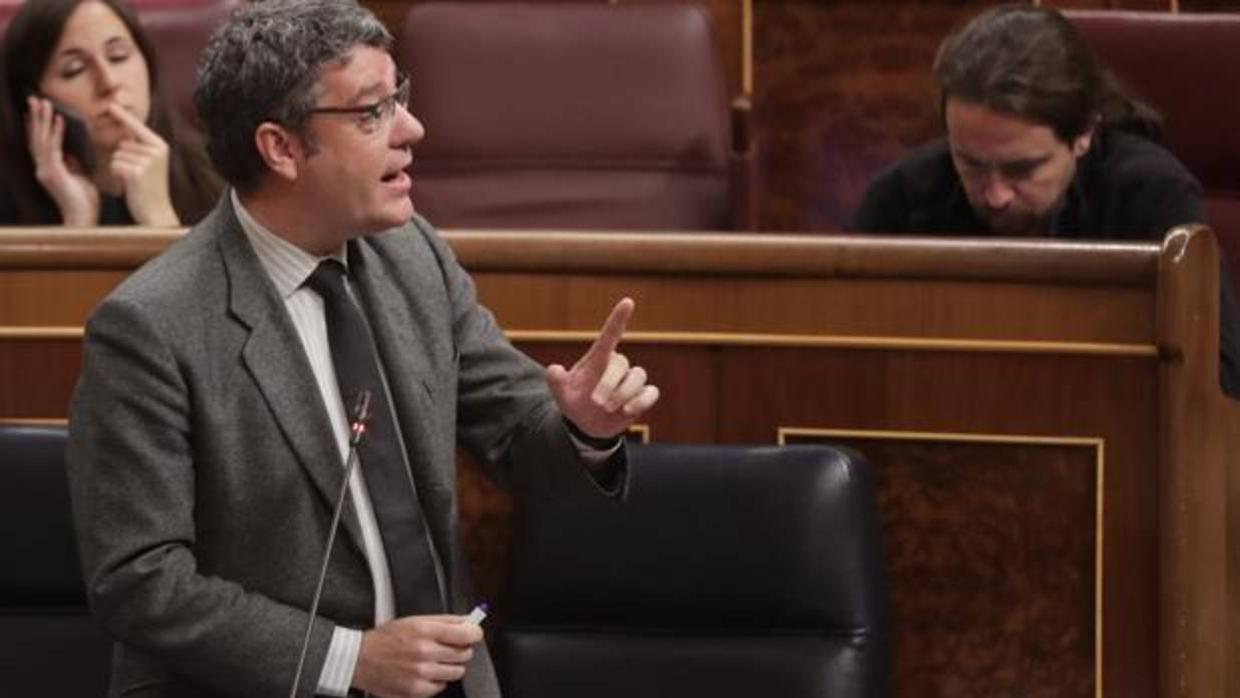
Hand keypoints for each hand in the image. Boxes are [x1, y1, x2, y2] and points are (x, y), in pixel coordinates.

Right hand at [26, 96, 99, 225]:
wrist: (84, 218)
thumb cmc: (84, 201)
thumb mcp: (79, 178)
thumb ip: (72, 166)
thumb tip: (70, 156)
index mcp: (48, 168)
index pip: (40, 142)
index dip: (38, 125)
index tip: (39, 109)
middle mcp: (42, 168)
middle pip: (36, 137)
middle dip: (36, 117)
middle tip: (35, 98)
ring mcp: (45, 170)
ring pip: (41, 139)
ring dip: (42, 120)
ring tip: (44, 103)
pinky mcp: (54, 172)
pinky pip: (53, 148)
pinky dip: (55, 132)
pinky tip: (58, 119)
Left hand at [105, 103, 178, 225]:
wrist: (156, 212)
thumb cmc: (150, 188)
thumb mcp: (150, 164)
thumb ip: (140, 148)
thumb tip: (124, 137)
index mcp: (160, 146)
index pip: (136, 127)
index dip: (122, 116)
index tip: (110, 104)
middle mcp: (155, 150)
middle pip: (123, 144)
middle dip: (122, 158)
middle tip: (137, 176)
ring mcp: (147, 161)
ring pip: (117, 155)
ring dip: (119, 168)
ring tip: (134, 181)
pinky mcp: (137, 172)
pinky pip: (115, 164)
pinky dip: (116, 174)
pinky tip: (129, 184)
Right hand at [353, 614, 482, 697]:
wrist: (360, 660)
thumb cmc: (385, 639)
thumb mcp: (414, 621)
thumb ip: (444, 621)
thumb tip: (467, 622)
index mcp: (425, 631)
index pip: (466, 634)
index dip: (474, 633)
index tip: (473, 634)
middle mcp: (424, 652)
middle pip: (464, 654)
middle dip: (461, 649)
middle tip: (449, 647)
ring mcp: (421, 673)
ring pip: (456, 672)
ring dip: (450, 665)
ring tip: (436, 660)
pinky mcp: (416, 690)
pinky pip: (441, 686)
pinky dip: (437, 680)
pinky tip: (425, 672)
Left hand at [546, 297, 659, 438]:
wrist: (588, 425)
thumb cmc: (575, 402)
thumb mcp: (562, 395)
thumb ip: (556, 382)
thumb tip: (553, 369)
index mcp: (598, 359)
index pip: (610, 335)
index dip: (618, 318)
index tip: (628, 302)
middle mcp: (617, 366)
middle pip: (621, 363)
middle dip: (609, 384)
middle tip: (595, 402)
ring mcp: (631, 380)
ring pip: (638, 376)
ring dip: (622, 395)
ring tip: (607, 408)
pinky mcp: (643, 396)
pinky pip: (651, 393)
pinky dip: (640, 402)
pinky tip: (626, 412)